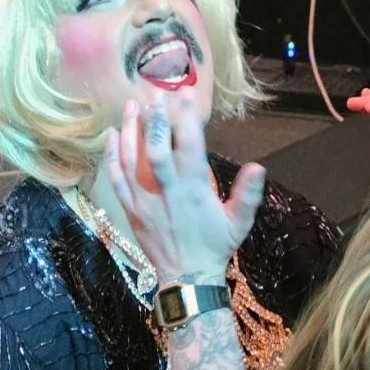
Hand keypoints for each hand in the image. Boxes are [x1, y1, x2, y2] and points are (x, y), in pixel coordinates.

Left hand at [105, 92, 265, 282]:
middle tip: (155, 92)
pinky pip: (116, 180)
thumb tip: (258, 166)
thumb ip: (247, 194)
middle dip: (155, 119)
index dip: (186, 118)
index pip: (189, 146)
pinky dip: (112, 156)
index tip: (186, 93)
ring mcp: (144, 201)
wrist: (187, 278)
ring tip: (131, 104)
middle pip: (156, 150)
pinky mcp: (130, 209)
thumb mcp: (238, 223)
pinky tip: (111, 135)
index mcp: (194, 191)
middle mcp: (166, 192)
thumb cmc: (215, 246)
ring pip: (132, 160)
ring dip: (130, 130)